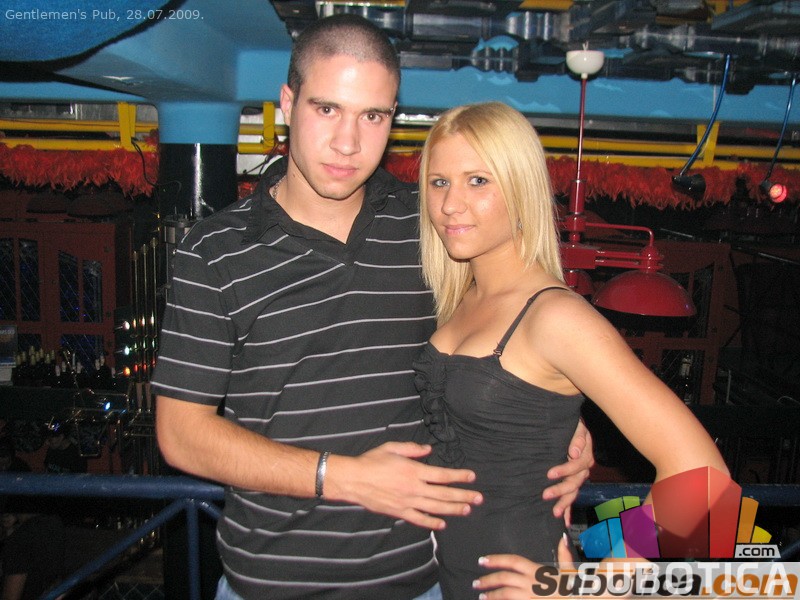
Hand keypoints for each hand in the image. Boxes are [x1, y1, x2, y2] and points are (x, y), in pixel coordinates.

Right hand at [328, 441, 482, 530]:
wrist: (353, 479)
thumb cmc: (371, 461)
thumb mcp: (392, 448)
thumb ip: (412, 449)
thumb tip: (428, 450)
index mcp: (414, 470)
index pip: (442, 474)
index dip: (459, 476)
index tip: (471, 476)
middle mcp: (414, 488)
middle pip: (444, 493)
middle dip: (463, 495)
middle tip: (479, 498)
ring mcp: (407, 502)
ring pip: (435, 508)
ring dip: (453, 509)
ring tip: (467, 510)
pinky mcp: (399, 512)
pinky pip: (419, 519)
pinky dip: (432, 522)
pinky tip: (442, 524)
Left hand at [473, 533, 574, 598]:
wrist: (584, 599)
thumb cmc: (576, 588)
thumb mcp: (570, 570)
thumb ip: (564, 554)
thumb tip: (562, 537)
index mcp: (538, 571)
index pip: (513, 561)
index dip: (496, 559)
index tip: (482, 560)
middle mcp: (532, 584)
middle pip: (505, 579)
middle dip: (488, 580)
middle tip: (476, 583)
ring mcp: (531, 597)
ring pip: (506, 594)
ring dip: (492, 595)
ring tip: (482, 596)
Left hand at [543, 420, 593, 525]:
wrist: (572, 426)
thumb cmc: (573, 425)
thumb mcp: (577, 426)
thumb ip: (578, 437)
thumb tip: (575, 452)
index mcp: (585, 455)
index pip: (577, 465)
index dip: (564, 470)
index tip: (549, 474)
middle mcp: (584, 468)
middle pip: (575, 482)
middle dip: (560, 490)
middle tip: (545, 495)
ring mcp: (579, 476)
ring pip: (574, 492)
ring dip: (564, 503)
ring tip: (555, 513)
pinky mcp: (573, 480)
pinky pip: (572, 495)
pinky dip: (568, 508)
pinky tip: (564, 520)